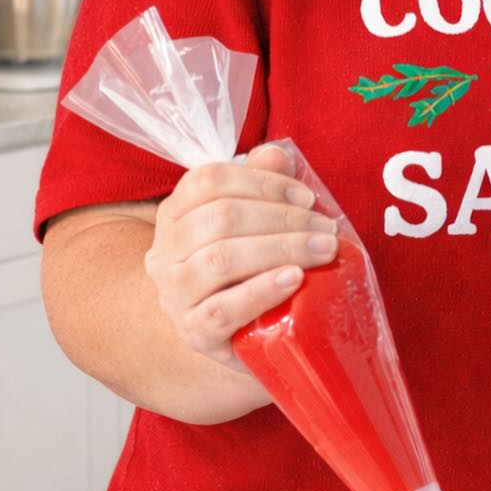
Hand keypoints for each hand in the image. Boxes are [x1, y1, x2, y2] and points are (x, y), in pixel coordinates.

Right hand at [144, 143, 338, 369]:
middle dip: (283, 218)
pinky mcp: (194, 333)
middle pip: (220, 218)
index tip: (305, 197)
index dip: (262, 182)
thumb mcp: (251, 226)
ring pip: (221, 259)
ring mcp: (175, 295)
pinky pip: (223, 309)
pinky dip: (262, 290)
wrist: (226, 335)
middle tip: (326, 229)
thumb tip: (277, 155)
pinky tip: (293, 279)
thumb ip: (260, 185)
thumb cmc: (243, 273)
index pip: (209, 181)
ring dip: (281, 249)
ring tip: (322, 251)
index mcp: (175, 214)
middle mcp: (165, 252)